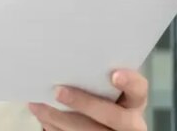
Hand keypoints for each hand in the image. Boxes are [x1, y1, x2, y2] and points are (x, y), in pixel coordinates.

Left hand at [28, 70, 147, 130]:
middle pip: (114, 117)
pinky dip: (57, 130)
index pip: (139, 89)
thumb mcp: (103, 84)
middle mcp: (131, 123)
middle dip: (85, 104)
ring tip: (37, 106)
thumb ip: (93, 74)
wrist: (103, 122)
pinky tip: (43, 118)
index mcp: (134, 101)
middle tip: (57, 91)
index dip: (129, 82)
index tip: (113, 74)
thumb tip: (61, 53)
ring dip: (60, 120)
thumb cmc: (99, 93)